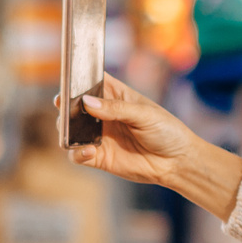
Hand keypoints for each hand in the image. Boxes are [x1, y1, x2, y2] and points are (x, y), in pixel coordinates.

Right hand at [65, 77, 241, 218]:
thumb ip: (116, 108)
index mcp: (115, 97)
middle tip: (63, 107)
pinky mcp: (99, 157)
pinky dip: (77, 153)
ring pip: (70, 130)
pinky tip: (89, 152)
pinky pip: (77, 155)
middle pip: (74, 106)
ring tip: (73, 129)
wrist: (178, 162)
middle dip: (65, 106)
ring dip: (67, 129)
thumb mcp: (145, 114)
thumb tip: (87, 102)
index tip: (68, 81)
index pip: (91, 82)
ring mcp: (99, 136)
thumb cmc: (167, 131)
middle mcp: (103, 115)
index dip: (78, 80)